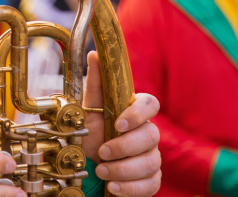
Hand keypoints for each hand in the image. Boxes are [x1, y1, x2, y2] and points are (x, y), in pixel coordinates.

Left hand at [83, 51, 160, 195]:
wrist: (86, 168)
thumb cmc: (89, 136)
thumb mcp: (87, 111)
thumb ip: (94, 85)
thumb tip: (95, 54)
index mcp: (133, 112)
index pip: (150, 104)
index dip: (138, 113)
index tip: (118, 123)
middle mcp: (146, 133)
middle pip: (152, 136)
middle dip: (124, 146)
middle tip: (101, 152)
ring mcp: (151, 157)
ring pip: (151, 162)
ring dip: (124, 169)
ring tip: (102, 171)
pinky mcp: (151, 179)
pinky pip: (151, 184)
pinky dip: (130, 188)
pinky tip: (113, 187)